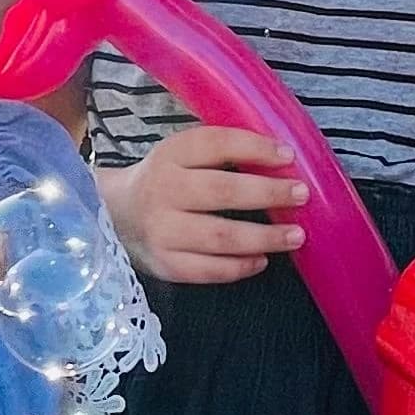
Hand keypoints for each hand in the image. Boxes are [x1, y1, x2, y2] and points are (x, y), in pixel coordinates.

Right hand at [100, 127, 306, 283]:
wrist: (113, 216)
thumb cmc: (163, 181)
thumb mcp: (179, 156)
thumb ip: (220, 153)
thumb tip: (282, 157)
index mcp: (169, 155)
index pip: (216, 144)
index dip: (254, 147)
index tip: (288, 155)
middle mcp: (162, 191)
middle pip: (223, 192)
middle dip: (269, 193)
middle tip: (301, 195)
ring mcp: (162, 231)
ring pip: (221, 236)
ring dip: (264, 237)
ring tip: (295, 236)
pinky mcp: (164, 264)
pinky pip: (209, 270)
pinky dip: (240, 267)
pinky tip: (262, 260)